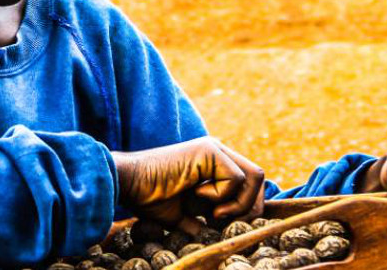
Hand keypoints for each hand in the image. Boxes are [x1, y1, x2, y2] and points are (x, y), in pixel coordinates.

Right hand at [111, 137, 264, 233]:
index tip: (224, 223)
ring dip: (238, 202)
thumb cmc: (149, 198)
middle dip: (250, 206)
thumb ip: (203, 223)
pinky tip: (197, 196)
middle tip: (223, 222)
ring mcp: (214, 148)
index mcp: (214, 164)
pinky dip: (222, 196)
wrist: (128, 184)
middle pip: (258, 178)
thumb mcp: (183, 216)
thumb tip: (219, 238)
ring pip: (254, 177)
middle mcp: (218, 152)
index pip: (251, 183)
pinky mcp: (209, 150)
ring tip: (213, 213)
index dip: (247, 206)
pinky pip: (236, 178)